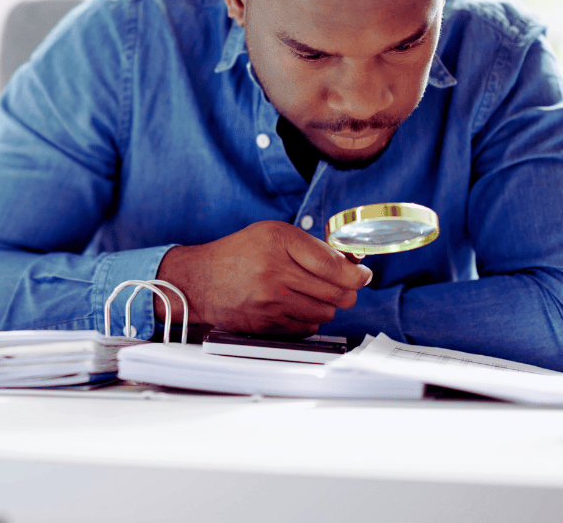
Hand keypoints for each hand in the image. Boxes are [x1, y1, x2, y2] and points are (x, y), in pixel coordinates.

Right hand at [155, 221, 372, 334]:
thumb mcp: (273, 234)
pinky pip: (307, 327)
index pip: (333, 264)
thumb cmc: (239, 253)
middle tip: (344, 285)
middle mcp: (274, 271)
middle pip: (337, 292)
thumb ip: (311, 246)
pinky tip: (294, 306)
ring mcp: (270, 302)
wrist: (199, 280)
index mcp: (279, 241)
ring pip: (326, 312)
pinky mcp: (266, 324)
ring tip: (310, 293)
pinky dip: (308, 318)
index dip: (356, 273)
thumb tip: (352, 263)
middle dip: (347, 290)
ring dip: (326, 305)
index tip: (363, 274)